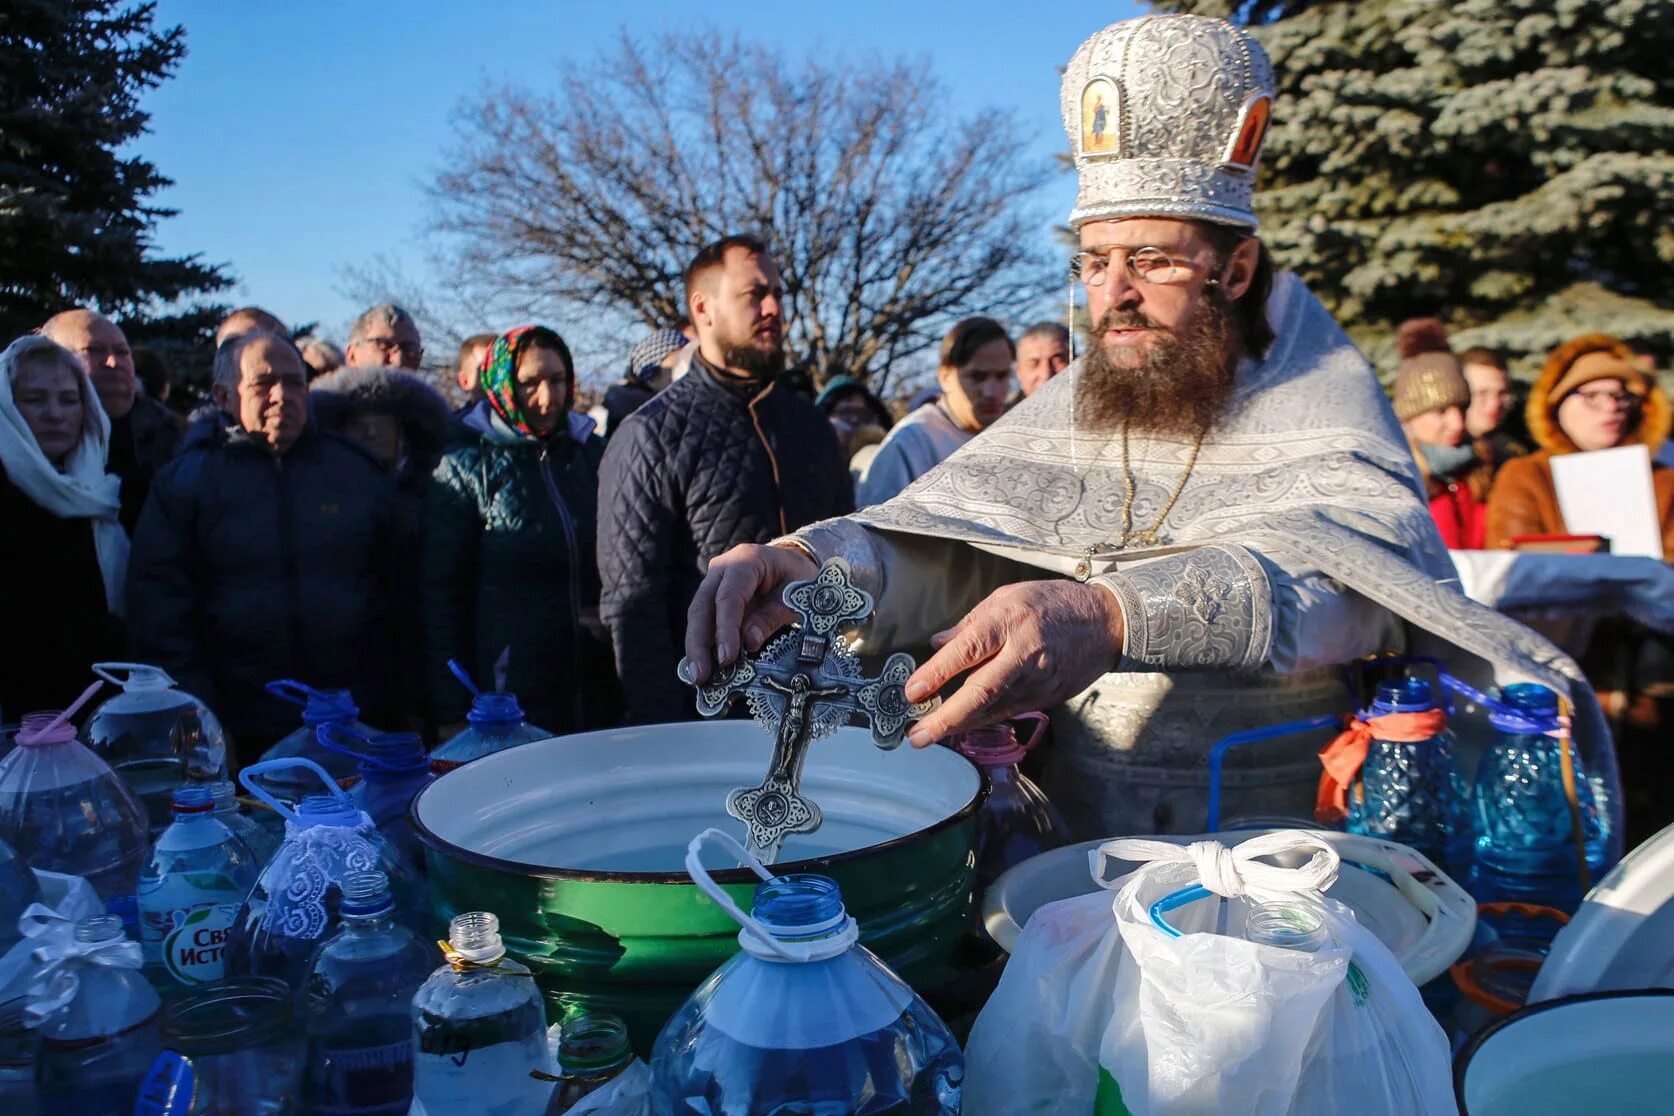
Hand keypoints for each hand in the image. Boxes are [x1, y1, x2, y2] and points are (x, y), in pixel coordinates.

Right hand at [684, 543, 819, 683]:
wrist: (792, 564)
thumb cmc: (796, 577)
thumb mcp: (795, 595)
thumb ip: (773, 616)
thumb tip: (749, 642)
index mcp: (746, 560)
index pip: (729, 596)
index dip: (725, 629)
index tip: (726, 658)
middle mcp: (723, 569)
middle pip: (702, 606)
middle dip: (699, 643)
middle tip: (700, 675)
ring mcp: (713, 583)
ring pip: (697, 616)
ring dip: (696, 648)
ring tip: (698, 678)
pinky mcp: (712, 600)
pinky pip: (704, 623)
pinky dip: (703, 646)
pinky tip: (703, 669)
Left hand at [904, 579, 1124, 746]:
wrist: (1105, 624)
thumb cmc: (1053, 604)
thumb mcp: (1006, 598)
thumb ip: (970, 624)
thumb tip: (938, 644)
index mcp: (1010, 621)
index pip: (968, 650)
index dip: (937, 673)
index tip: (912, 691)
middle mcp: (1023, 653)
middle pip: (981, 692)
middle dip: (946, 718)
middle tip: (917, 735)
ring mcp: (1038, 680)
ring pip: (993, 710)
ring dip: (959, 726)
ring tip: (929, 735)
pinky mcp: (1047, 697)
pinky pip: (1008, 711)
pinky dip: (982, 720)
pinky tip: (962, 726)